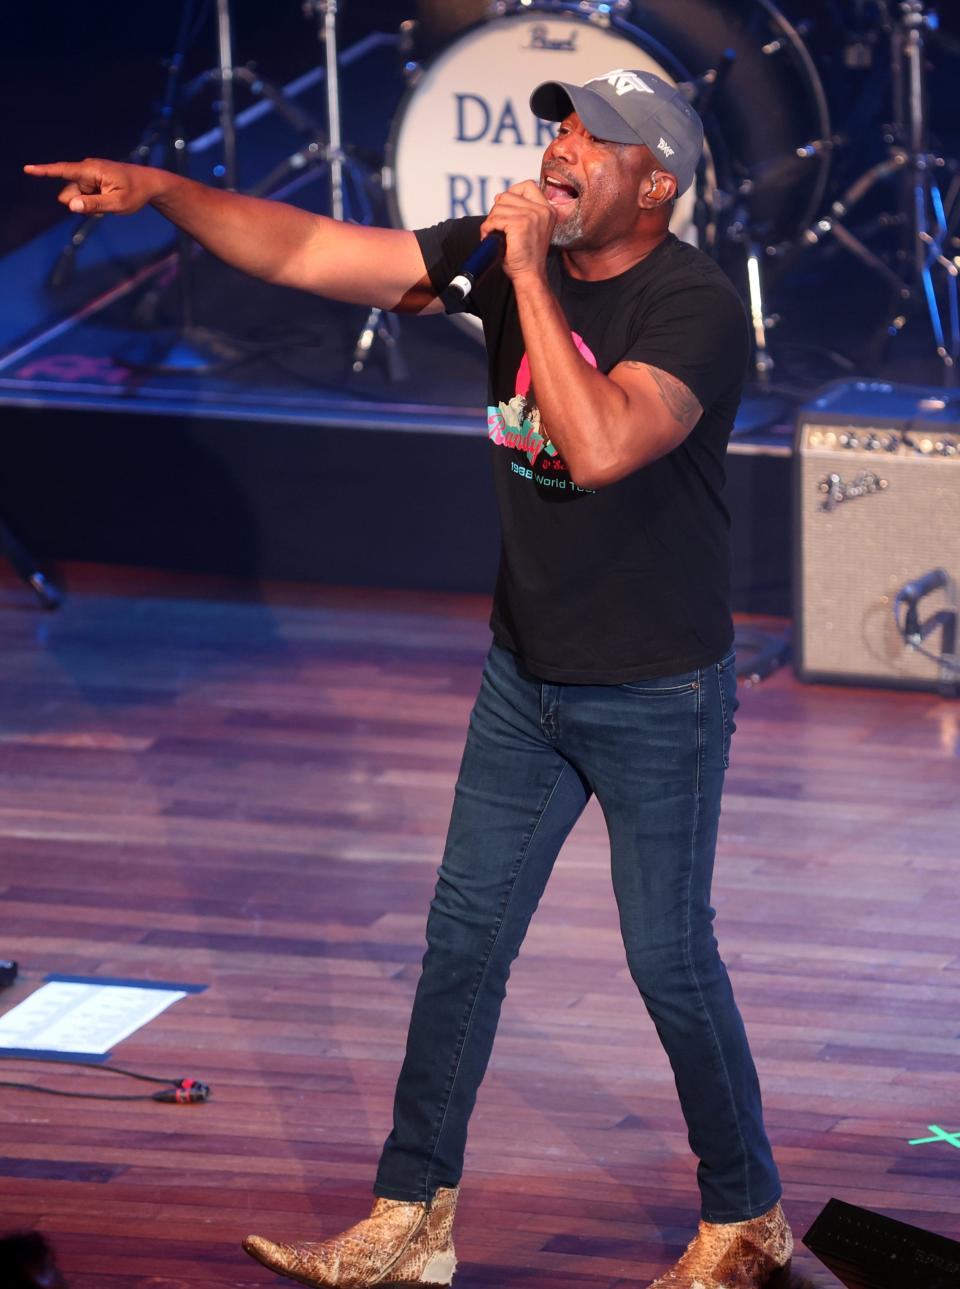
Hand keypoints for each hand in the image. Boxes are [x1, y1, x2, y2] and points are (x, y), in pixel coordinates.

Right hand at [22, 158, 163, 215]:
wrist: (149, 184)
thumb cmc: (136, 193)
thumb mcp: (117, 204)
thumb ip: (94, 205)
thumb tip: (70, 205)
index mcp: (91, 170)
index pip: (63, 170)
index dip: (44, 171)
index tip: (27, 169)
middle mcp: (86, 169)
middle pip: (70, 194)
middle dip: (81, 204)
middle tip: (105, 204)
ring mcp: (88, 175)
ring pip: (76, 197)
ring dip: (89, 205)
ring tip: (109, 201)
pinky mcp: (91, 181)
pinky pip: (84, 197)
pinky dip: (93, 203)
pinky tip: (108, 200)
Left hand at [480, 180, 554, 283]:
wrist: (529, 275)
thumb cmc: (527, 256)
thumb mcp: (530, 228)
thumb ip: (521, 210)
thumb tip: (499, 197)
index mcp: (548, 210)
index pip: (528, 185)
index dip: (513, 192)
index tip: (506, 209)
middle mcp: (542, 210)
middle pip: (508, 195)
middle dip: (497, 211)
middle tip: (498, 227)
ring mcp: (532, 216)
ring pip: (499, 207)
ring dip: (491, 221)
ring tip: (494, 234)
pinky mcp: (520, 224)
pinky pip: (494, 219)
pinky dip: (487, 229)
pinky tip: (490, 238)